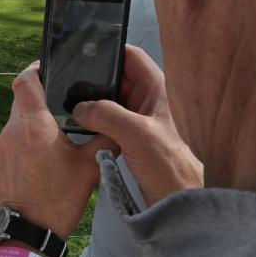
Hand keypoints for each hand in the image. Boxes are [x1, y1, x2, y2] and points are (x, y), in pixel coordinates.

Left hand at [0, 61, 113, 238]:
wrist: (26, 233)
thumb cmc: (57, 200)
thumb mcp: (89, 168)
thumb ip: (104, 139)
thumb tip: (116, 123)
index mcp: (34, 125)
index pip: (25, 80)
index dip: (35, 69)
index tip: (47, 68)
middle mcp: (10, 131)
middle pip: (21, 101)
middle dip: (40, 102)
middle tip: (59, 109)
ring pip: (15, 124)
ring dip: (31, 127)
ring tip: (52, 141)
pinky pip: (8, 143)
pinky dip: (21, 146)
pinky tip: (38, 161)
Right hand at [71, 45, 202, 205]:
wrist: (184, 206)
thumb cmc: (174, 168)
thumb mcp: (137, 134)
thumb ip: (106, 114)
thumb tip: (80, 107)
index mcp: (159, 90)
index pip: (131, 57)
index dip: (110, 50)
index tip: (85, 50)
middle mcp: (151, 101)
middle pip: (118, 77)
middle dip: (95, 78)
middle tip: (71, 80)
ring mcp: (142, 120)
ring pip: (112, 100)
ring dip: (94, 103)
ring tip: (72, 103)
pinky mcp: (134, 138)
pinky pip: (111, 121)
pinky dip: (96, 121)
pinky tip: (82, 126)